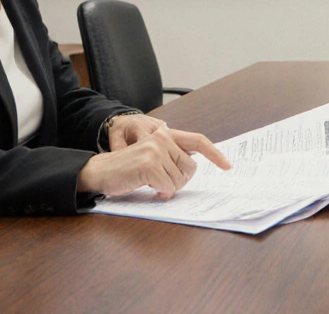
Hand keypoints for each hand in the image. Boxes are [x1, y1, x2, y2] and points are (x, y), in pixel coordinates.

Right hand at [79, 119, 230, 198]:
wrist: (101, 172)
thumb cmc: (128, 170)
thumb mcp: (153, 159)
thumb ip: (171, 159)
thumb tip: (192, 171)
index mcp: (165, 134)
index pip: (198, 141)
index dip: (215, 154)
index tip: (228, 166)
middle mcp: (162, 137)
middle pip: (190, 169)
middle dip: (180, 182)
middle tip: (165, 185)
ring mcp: (156, 150)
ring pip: (179, 180)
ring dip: (168, 188)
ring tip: (153, 184)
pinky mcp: (149, 164)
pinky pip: (168, 187)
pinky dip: (161, 193)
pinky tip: (149, 188)